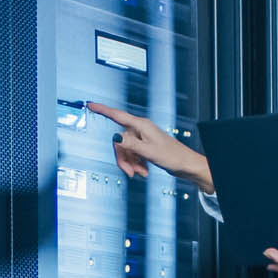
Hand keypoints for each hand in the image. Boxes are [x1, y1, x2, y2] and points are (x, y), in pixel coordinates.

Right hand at [86, 101, 213, 193]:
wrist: (187, 165)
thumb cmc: (173, 156)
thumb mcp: (148, 152)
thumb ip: (130, 145)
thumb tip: (115, 138)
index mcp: (141, 126)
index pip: (117, 115)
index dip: (102, 110)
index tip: (91, 104)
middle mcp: (141, 130)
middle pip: (119, 141)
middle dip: (123, 158)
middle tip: (130, 171)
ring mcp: (143, 138)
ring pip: (126, 150)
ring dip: (130, 164)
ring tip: (141, 172)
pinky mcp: (146, 147)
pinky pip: (133, 155)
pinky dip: (136, 164)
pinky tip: (144, 170)